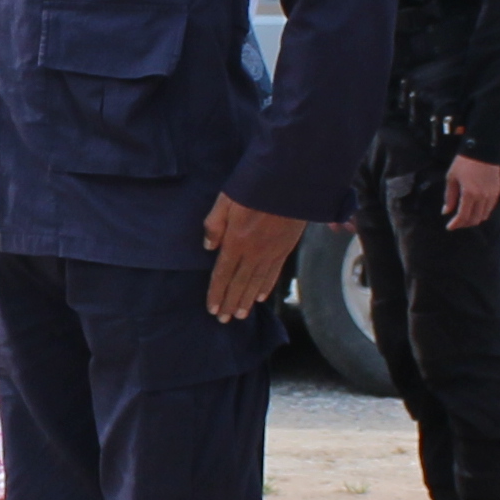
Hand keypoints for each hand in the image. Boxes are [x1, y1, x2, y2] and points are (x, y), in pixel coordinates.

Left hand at [201, 194, 300, 324]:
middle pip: (239, 283)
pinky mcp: (285, 248)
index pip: (222, 274)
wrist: (290, 179)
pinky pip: (273, 273)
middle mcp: (253, 252)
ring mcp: (271, 252)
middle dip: (230, 303)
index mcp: (236, 241)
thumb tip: (209, 248)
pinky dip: (266, 287)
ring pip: (256, 282)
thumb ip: (215, 224)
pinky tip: (260, 297)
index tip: (212, 309)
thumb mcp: (226, 199)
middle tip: (224, 320)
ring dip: (246, 300)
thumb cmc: (255, 185)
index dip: (216, 293)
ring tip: (240, 314)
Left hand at [440, 154, 499, 231]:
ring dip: (474, 219)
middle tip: (456, 223)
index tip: (449, 227)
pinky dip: (482, 212)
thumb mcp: (452, 177)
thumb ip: (449, 197)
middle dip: (464, 224)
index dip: (456, 224)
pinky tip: (475, 209)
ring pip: (484, 216)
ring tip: (465, 217)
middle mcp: (483, 196)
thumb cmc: (464, 161)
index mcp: (469, 193)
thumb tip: (446, 212)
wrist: (483, 149)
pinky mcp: (498, 191)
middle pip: (474, 219)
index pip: (463, 216)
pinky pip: (490, 208)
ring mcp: (492, 194)